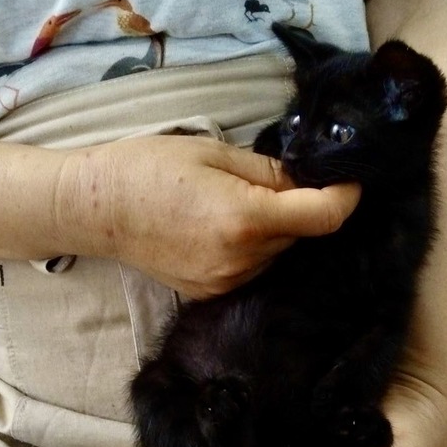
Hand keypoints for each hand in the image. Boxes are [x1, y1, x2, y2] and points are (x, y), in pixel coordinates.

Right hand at [58, 136, 360, 297]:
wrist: (96, 210)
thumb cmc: (149, 168)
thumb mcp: (214, 153)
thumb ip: (270, 171)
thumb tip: (309, 180)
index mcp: (245, 219)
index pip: (324, 216)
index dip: (346, 196)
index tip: (350, 181)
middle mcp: (243, 260)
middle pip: (302, 235)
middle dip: (304, 208)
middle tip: (281, 182)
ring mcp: (228, 283)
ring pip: (280, 253)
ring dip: (278, 229)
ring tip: (243, 204)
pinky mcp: (214, 293)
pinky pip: (257, 268)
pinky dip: (258, 248)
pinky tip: (229, 229)